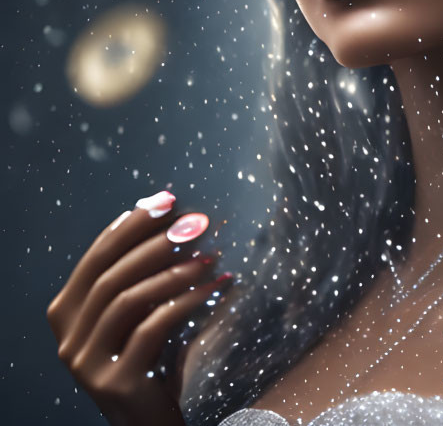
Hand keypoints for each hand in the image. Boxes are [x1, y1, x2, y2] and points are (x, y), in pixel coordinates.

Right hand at [47, 191, 230, 425]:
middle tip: (197, 223)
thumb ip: (145, 274)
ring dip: (174, 271)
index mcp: (66, 312)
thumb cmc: (151, 357)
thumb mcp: (142, 312)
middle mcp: (66, 337)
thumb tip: (178, 216)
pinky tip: (217, 285)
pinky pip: (152, 328)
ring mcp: (85, 362)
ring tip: (210, 255)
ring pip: (127, 300)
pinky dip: (187, 301)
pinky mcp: (114, 381)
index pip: (97, 256)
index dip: (132, 224)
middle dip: (156, 242)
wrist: (151, 420)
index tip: (169, 199)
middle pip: (110, 275)